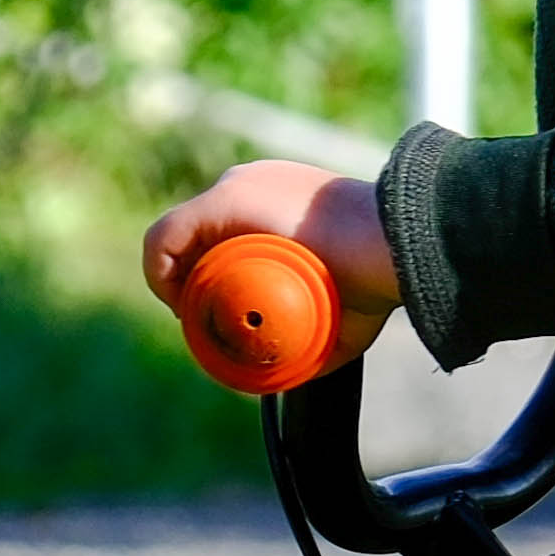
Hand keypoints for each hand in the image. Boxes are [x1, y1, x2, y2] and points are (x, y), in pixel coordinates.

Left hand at [141, 161, 400, 354]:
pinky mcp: (222, 200)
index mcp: (277, 201)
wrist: (394, 245)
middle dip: (193, 284)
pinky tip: (176, 304)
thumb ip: (314, 332)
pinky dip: (161, 273)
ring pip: (181, 240)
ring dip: (176, 284)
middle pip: (199, 240)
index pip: (223, 239)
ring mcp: (235, 188)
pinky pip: (167, 238)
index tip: (221, 320)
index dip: (209, 282)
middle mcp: (250, 185)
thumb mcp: (340, 311)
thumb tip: (293, 370)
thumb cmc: (378, 278)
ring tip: (190, 319)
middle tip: (207, 325)